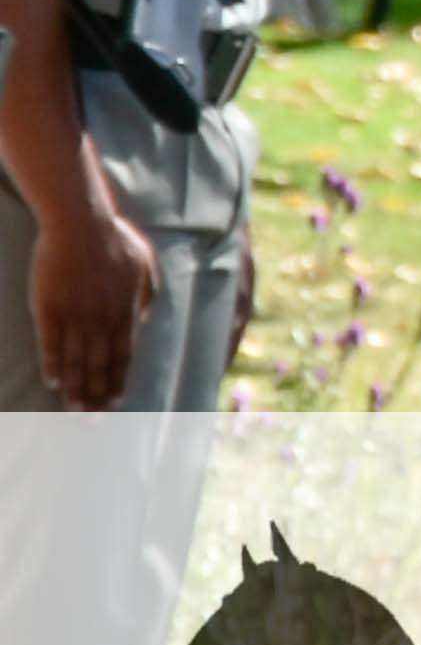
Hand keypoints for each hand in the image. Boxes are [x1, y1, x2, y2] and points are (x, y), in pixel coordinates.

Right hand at [30, 197, 160, 410]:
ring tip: (74, 410)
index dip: (118, 379)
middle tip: (95, 422)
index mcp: (126, 309)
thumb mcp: (145, 264)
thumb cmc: (115, 238)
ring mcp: (74, 313)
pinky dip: (52, 363)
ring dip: (75, 387)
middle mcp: (102, 317)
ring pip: (75, 359)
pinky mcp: (49, 306)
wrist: (81, 222)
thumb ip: (149, 293)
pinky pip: (50, 342)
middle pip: (99, 364)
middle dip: (97, 394)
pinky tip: (53, 382)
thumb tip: (146, 319)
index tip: (116, 402)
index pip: (123, 354)